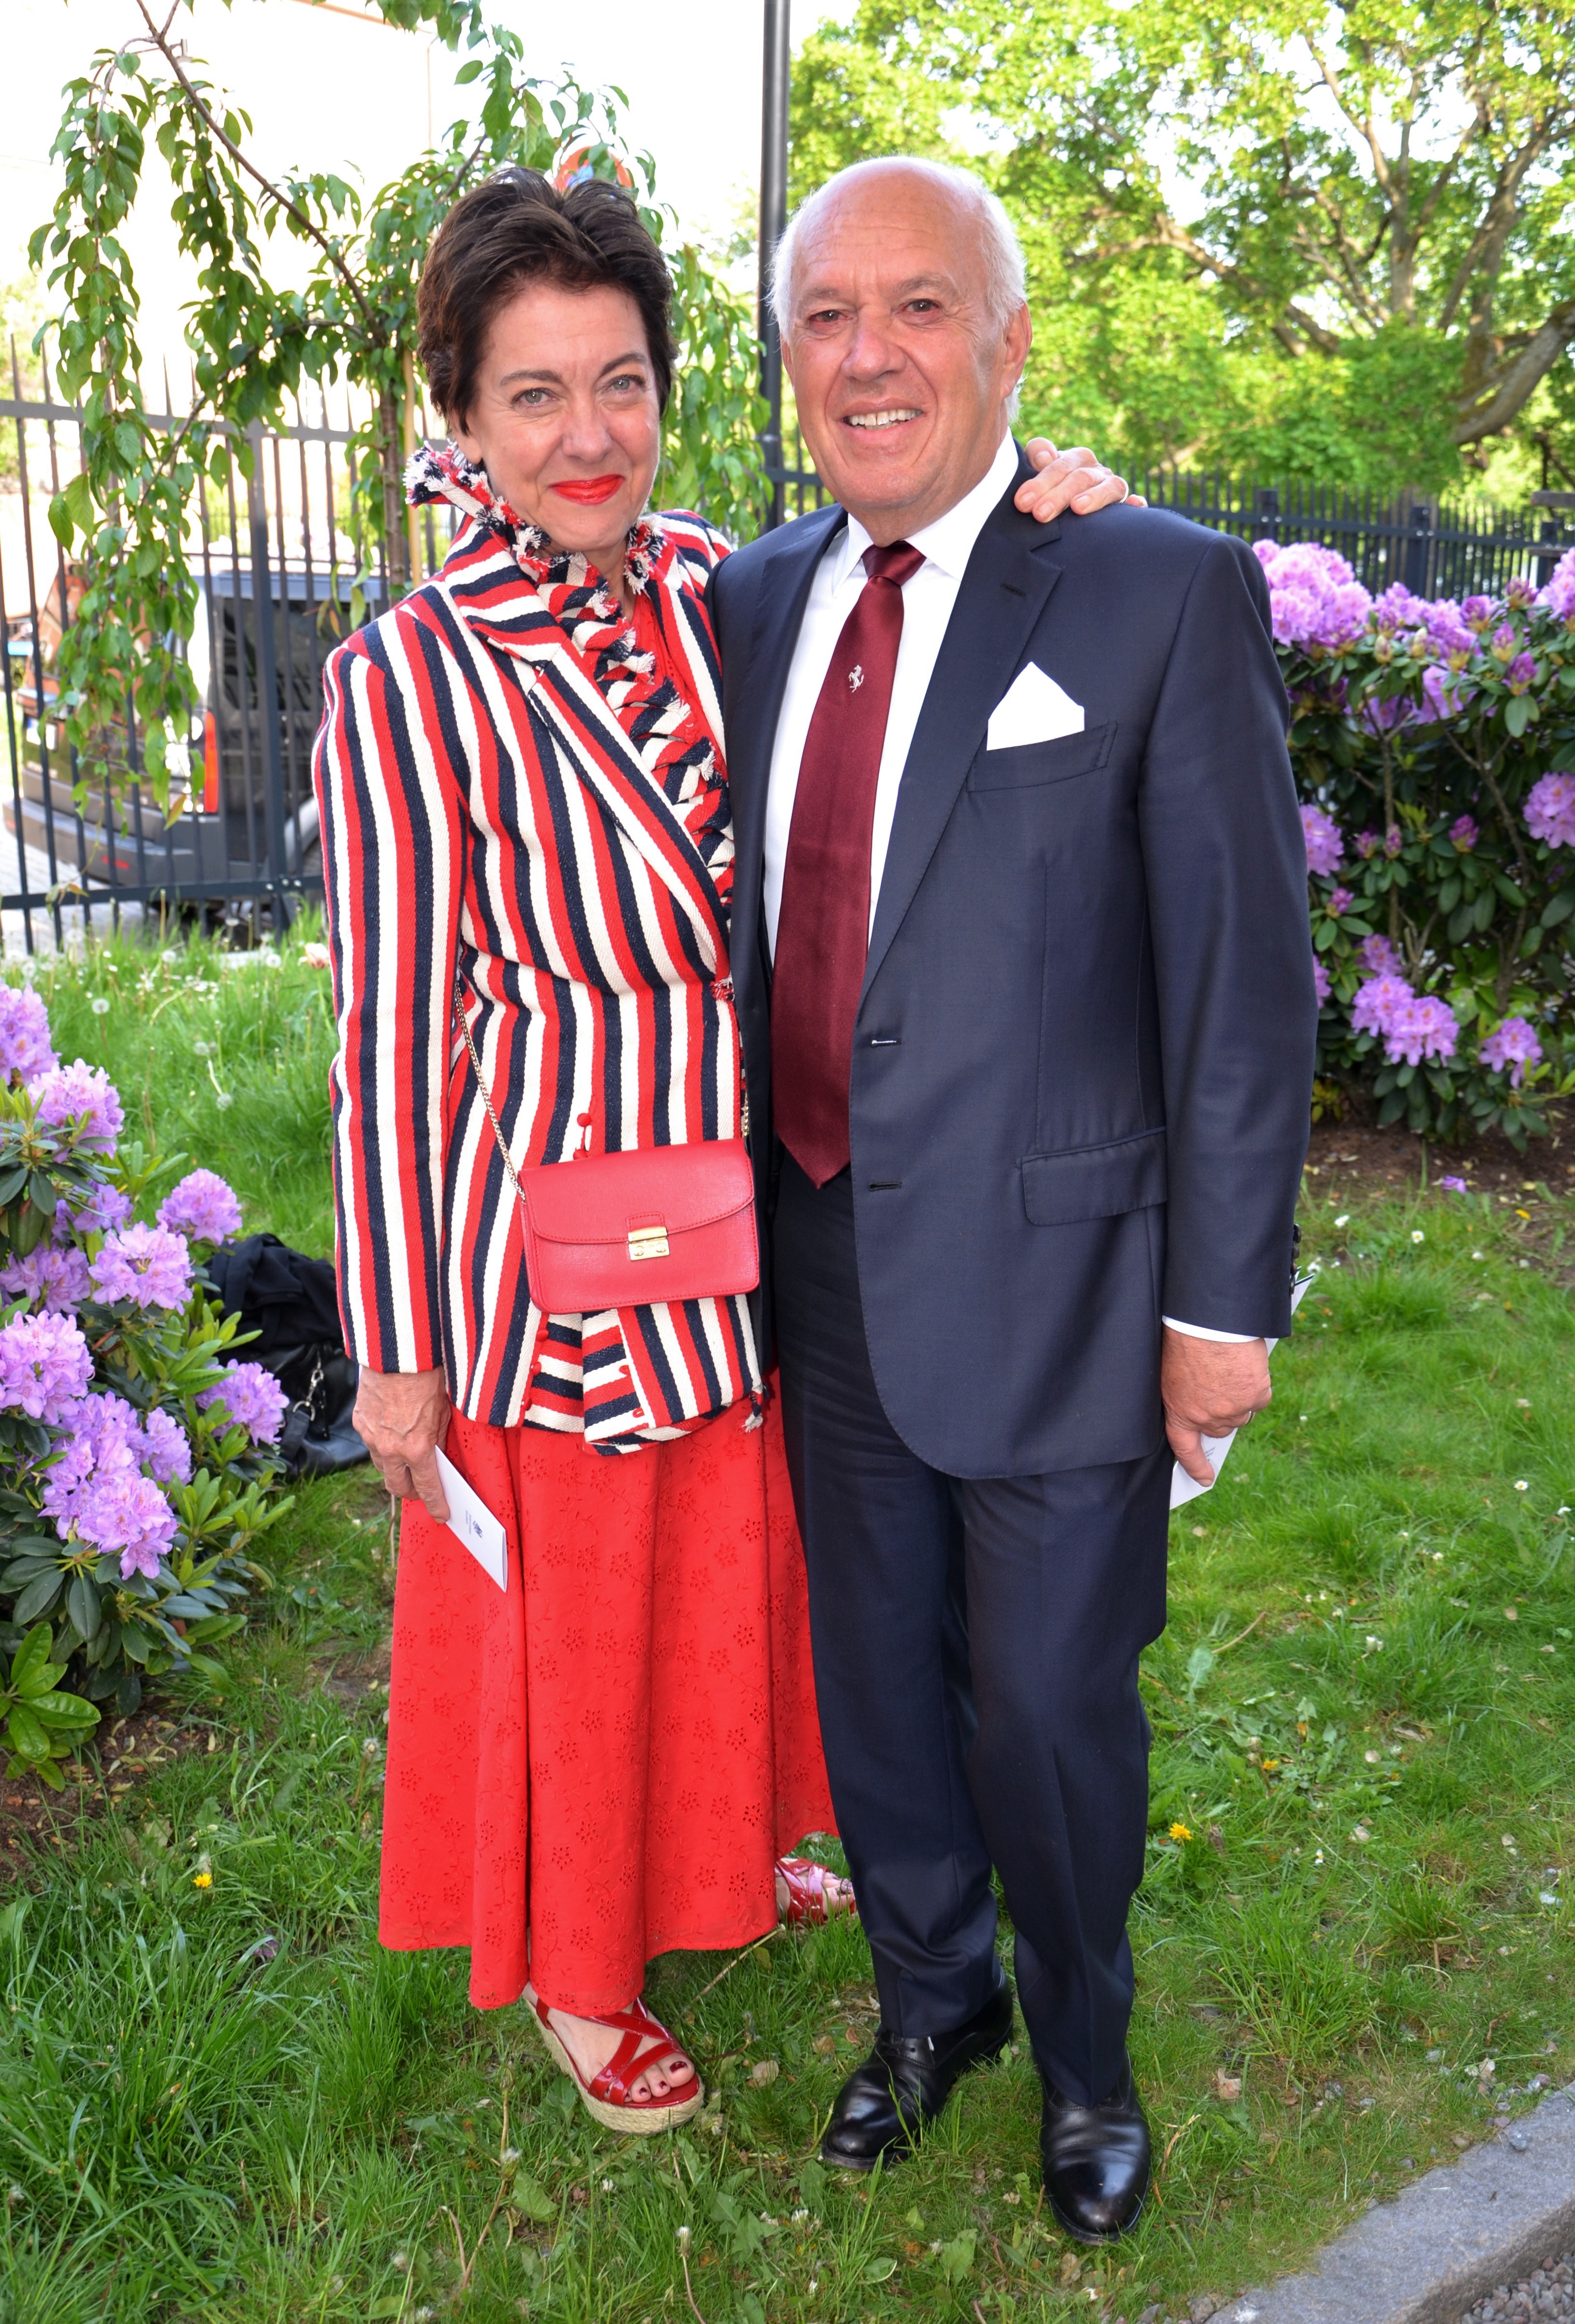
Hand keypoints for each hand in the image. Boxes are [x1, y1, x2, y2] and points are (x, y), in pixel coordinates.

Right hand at [353, 1365, 452, 1520]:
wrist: (396, 1352)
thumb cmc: (426, 1377)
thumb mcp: (443, 1411)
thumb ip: (439, 1438)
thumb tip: (438, 1455)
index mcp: (417, 1448)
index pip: (427, 1488)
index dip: (436, 1504)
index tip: (442, 1514)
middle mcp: (391, 1448)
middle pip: (397, 1487)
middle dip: (411, 1493)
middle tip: (421, 1490)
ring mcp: (371, 1436)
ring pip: (382, 1466)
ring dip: (395, 1470)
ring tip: (407, 1463)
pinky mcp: (359, 1421)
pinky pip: (371, 1444)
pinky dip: (382, 1446)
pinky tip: (392, 1436)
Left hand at [1017, 438, 1146, 521]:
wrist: (1068, 506)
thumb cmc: (1049, 487)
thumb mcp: (1037, 467)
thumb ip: (1037, 454)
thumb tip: (1045, 458)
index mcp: (1076, 459)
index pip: (1061, 465)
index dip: (1041, 482)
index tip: (1022, 502)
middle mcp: (1097, 471)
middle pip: (1081, 478)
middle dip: (1059, 495)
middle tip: (1040, 514)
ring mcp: (1113, 488)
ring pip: (1111, 487)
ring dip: (1095, 496)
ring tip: (1078, 507)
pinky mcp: (1126, 508)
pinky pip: (1135, 506)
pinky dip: (1136, 505)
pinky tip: (1135, 506)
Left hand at [1161, 1328, 1270, 1487]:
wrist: (1209, 1321)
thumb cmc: (1185, 1339)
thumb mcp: (1174, 1373)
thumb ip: (1187, 1394)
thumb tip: (1202, 1403)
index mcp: (1180, 1411)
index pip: (1185, 1448)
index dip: (1195, 1466)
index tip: (1205, 1478)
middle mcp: (1207, 1418)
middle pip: (1221, 1427)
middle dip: (1222, 1413)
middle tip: (1220, 1388)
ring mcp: (1234, 1410)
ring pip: (1243, 1414)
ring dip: (1240, 1398)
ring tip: (1231, 1371)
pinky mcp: (1256, 1396)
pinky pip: (1260, 1398)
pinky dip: (1256, 1385)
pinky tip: (1247, 1367)